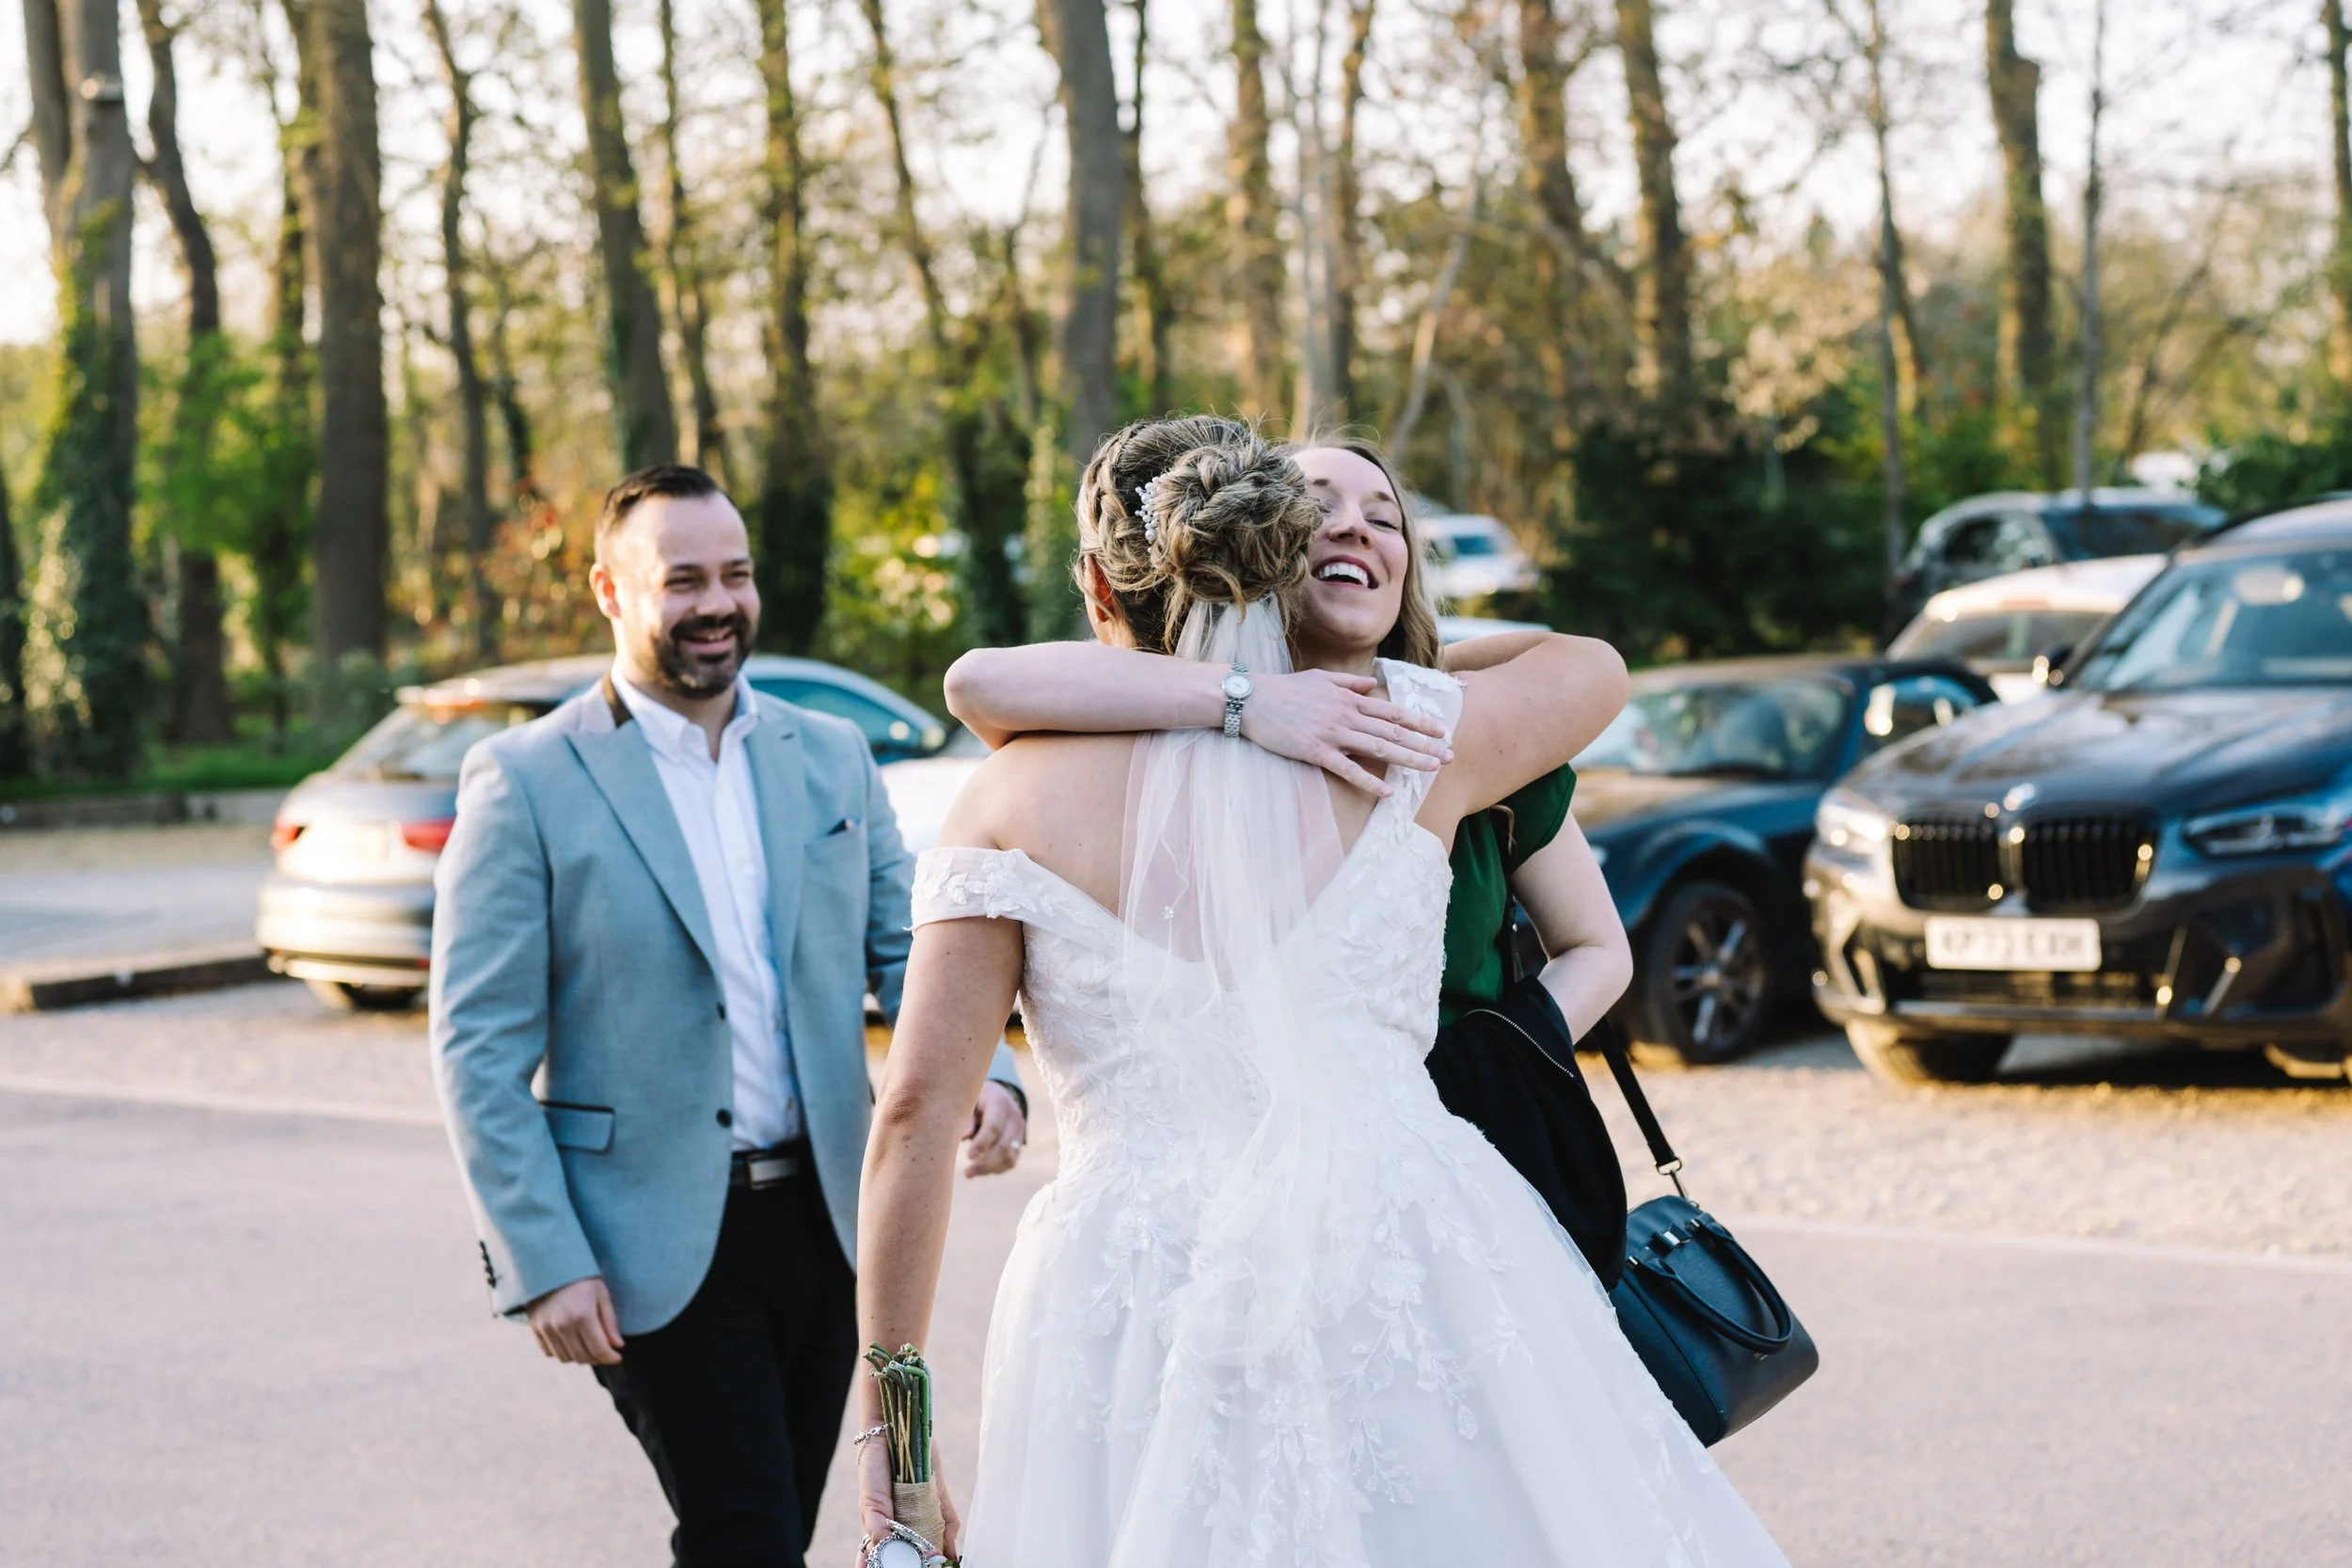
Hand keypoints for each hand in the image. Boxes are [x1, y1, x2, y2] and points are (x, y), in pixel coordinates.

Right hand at [525, 1276, 623, 1364]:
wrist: (550, 1265)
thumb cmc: (582, 1278)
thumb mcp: (601, 1294)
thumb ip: (610, 1322)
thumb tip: (618, 1346)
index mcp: (582, 1315)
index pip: (599, 1349)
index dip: (610, 1357)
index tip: (618, 1357)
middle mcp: (562, 1325)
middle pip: (583, 1357)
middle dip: (598, 1358)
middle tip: (605, 1352)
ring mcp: (546, 1328)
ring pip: (566, 1358)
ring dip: (580, 1357)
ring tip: (589, 1347)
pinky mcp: (535, 1328)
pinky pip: (549, 1353)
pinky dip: (562, 1353)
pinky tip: (571, 1343)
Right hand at [857, 1427, 963, 1560]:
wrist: (892, 1431)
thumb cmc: (873, 1468)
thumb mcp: (870, 1500)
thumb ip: (877, 1526)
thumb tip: (885, 1548)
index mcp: (883, 1528)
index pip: (887, 1556)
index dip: (892, 1566)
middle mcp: (904, 1523)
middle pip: (913, 1552)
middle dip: (919, 1562)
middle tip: (926, 1567)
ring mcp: (922, 1511)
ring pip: (933, 1541)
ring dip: (937, 1556)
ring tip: (940, 1566)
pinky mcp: (939, 1498)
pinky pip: (948, 1522)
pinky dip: (951, 1539)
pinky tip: (953, 1553)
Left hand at [962, 1079, 1026, 1177]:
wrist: (996, 1093)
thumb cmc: (976, 1098)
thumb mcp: (969, 1101)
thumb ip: (967, 1118)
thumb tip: (964, 1137)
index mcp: (1000, 1103)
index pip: (994, 1126)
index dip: (982, 1143)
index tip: (968, 1156)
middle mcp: (1014, 1117)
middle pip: (1004, 1146)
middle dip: (985, 1163)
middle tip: (967, 1173)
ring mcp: (1019, 1130)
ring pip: (1010, 1156)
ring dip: (990, 1169)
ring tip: (970, 1173)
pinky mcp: (1019, 1141)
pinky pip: (1012, 1160)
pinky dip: (997, 1168)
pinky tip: (982, 1170)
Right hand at [1238, 668, 1450, 794]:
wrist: (1252, 699)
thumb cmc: (1285, 689)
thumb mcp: (1322, 678)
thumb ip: (1350, 682)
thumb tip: (1373, 684)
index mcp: (1350, 699)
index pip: (1393, 711)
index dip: (1420, 722)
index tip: (1442, 731)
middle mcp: (1347, 715)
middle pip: (1393, 731)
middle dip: (1424, 744)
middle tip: (1449, 756)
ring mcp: (1332, 733)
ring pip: (1378, 747)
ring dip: (1407, 759)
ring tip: (1431, 769)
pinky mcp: (1315, 751)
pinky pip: (1347, 769)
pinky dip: (1368, 780)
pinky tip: (1387, 792)